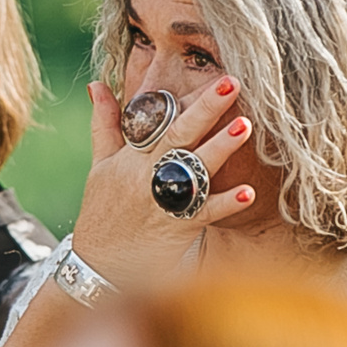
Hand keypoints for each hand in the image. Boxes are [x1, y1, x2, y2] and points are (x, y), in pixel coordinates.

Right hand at [68, 76, 258, 293]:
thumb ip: (105, 125)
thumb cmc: (103, 215)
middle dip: (205, 108)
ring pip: (194, 169)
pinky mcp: (177, 228)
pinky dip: (226, 203)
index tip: (211, 77)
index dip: (184, 98)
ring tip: (244, 125)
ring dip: (220, 147)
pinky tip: (249, 192)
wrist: (99, 269)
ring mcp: (162, 201)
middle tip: (231, 82)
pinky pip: (204, 212)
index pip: (157, 119)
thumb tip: (98, 84)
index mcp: (130, 157)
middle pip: (178, 135)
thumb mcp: (100, 167)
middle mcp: (146, 175)